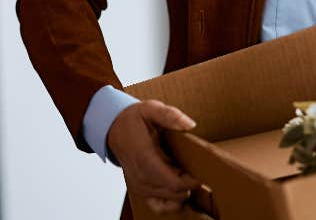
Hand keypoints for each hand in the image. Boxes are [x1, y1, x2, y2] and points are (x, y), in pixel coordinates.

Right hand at [107, 99, 201, 214]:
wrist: (114, 129)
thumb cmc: (133, 120)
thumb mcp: (151, 109)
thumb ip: (170, 115)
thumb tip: (190, 125)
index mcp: (144, 157)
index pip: (173, 182)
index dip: (191, 181)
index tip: (202, 169)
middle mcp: (140, 176)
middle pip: (174, 192)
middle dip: (189, 183)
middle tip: (195, 166)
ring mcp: (139, 186)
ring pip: (169, 200)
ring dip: (182, 190)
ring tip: (185, 171)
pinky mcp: (140, 191)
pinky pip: (158, 207)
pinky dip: (171, 203)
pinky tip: (178, 190)